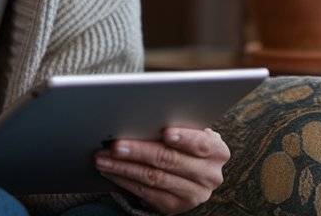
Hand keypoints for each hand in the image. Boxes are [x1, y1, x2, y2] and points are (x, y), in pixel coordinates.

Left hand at [93, 127, 228, 213]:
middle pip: (170, 160)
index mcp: (217, 151)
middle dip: (139, 151)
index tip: (164, 131)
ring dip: (124, 167)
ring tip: (103, 158)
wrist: (190, 171)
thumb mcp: (189, 131)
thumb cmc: (184, 142)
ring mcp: (194, 194)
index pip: (201, 143)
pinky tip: (110, 171)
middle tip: (115, 144)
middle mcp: (209, 175)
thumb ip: (176, 124)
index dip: (183, 137)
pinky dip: (124, 180)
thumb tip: (141, 113)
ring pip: (153, 177)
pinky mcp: (176, 206)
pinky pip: (146, 193)